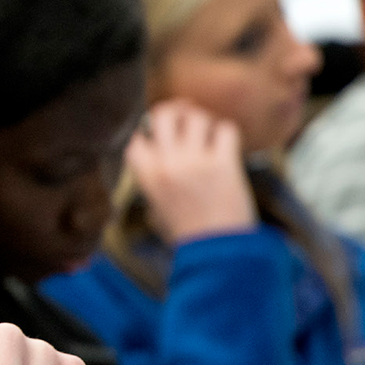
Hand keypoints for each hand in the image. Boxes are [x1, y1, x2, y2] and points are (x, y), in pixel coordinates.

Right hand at [128, 102, 255, 244]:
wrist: (216, 253)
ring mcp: (195, 162)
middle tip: (185, 118)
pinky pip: (226, 129)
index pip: (137, 137)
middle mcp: (167, 164)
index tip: (159, 137)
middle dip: (175, 112)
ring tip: (209, 136)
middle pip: (164, 114)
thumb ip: (154, 178)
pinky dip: (227, 135)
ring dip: (204, 123)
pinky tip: (226, 149)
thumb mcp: (156, 207)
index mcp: (145, 176)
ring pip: (197, 117)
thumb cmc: (186, 233)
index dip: (148, 132)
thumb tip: (160, 148)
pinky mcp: (223, 164)